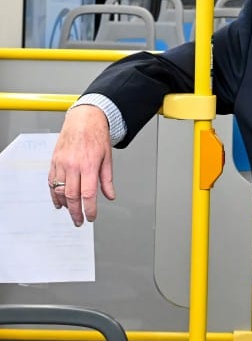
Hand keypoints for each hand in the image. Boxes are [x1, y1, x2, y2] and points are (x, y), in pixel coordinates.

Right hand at [49, 105, 115, 225]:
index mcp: (88, 165)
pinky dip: (53, 194)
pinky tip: (58, 202)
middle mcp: (73, 165)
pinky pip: (51, 182)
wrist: (84, 119)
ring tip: (71, 211)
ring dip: (65, 204)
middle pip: (72, 196)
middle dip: (75, 212)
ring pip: (59, 190)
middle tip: (79, 221)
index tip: (91, 217)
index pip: (88, 194)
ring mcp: (61, 163)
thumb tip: (110, 196)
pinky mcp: (54, 161)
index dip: (90, 209)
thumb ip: (107, 179)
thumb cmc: (97, 135)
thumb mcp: (107, 158)